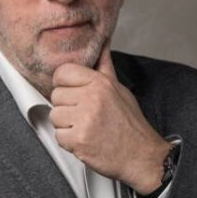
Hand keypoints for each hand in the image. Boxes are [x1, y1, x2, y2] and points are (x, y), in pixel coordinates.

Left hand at [49, 41, 171, 194]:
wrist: (141, 154)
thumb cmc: (130, 122)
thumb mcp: (119, 88)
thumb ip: (105, 66)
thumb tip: (103, 43)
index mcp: (100, 83)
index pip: (63, 72)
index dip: (63, 82)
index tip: (69, 90)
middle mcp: (92, 98)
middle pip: (56, 95)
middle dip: (66, 106)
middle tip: (82, 113)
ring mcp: (85, 119)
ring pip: (55, 116)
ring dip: (66, 125)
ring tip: (84, 126)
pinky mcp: (79, 140)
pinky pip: (58, 137)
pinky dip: (68, 141)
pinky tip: (84, 139)